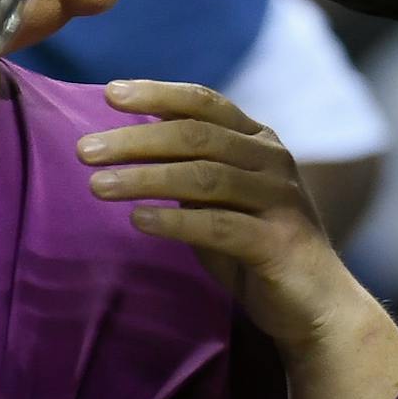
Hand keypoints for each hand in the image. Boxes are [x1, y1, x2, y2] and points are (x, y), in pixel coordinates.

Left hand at [79, 79, 380, 358]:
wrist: (314, 305)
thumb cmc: (255, 247)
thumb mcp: (220, 199)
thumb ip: (189, 169)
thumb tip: (129, 139)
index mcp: (259, 141)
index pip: (205, 102)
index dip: (158, 93)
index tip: (109, 93)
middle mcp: (273, 161)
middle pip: (198, 136)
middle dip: (137, 139)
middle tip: (84, 150)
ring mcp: (280, 200)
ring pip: (206, 177)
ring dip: (146, 178)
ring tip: (96, 186)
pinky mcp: (278, 243)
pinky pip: (220, 226)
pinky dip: (176, 221)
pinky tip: (138, 220)